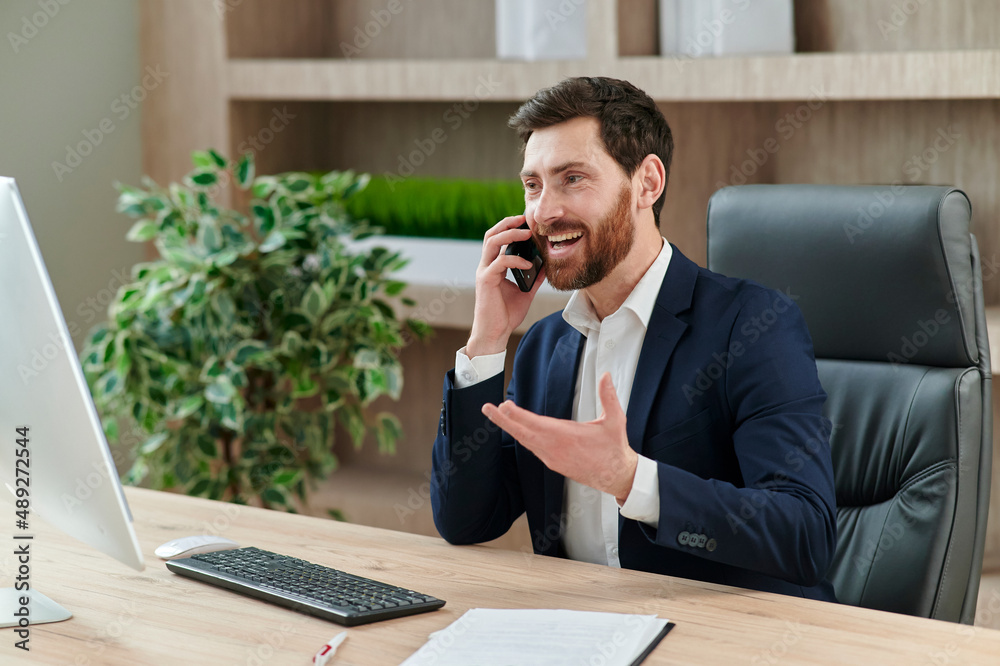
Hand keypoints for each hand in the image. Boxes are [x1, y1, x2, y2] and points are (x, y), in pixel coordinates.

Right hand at [466, 215, 545, 357]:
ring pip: (492, 243)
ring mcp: (484, 272)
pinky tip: (527, 264)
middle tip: (524, 219)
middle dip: (507, 224)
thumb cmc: (506, 314)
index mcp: (493, 267)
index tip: (526, 223)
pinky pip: (500, 262)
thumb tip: (546, 264)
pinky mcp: (486, 281)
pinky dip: (515, 260)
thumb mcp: (525, 292)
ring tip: (526, 233)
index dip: (509, 228)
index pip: (497, 240)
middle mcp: (486, 266)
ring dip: (509, 234)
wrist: (495, 333)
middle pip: (491, 235)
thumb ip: (534, 277)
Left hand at [481, 373, 638, 502]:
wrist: (616, 476)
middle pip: (523, 433)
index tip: (504, 406)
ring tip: (498, 415)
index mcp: (567, 437)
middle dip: (503, 420)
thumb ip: (609, 397)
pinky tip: (517, 430)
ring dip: (511, 428)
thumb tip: (605, 376)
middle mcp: (555, 448)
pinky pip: (533, 448)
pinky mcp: (554, 463)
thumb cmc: (614, 449)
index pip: (536, 424)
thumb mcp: (615, 420)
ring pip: (526, 441)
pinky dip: (523, 437)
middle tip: (487, 409)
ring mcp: (552, 458)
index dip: (518, 415)